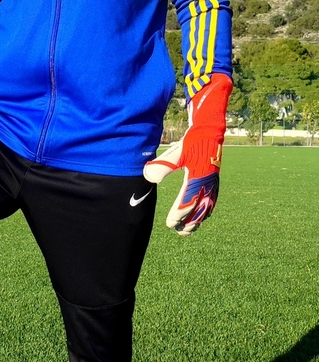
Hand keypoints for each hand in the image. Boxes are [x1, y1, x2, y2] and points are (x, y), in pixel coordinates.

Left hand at [143, 73, 232, 235]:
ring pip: (207, 208)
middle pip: (199, 210)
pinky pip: (212, 201)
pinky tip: (202, 216)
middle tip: (178, 231)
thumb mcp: (176, 152)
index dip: (178, 215)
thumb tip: (146, 176)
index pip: (187, 202)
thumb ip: (162, 166)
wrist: (210, 130)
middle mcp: (207, 183)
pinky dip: (206, 211)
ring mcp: (213, 182)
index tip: (170, 223)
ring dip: (198, 220)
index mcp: (197, 178)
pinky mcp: (215, 180)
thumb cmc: (192, 141)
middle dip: (189, 222)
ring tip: (188, 230)